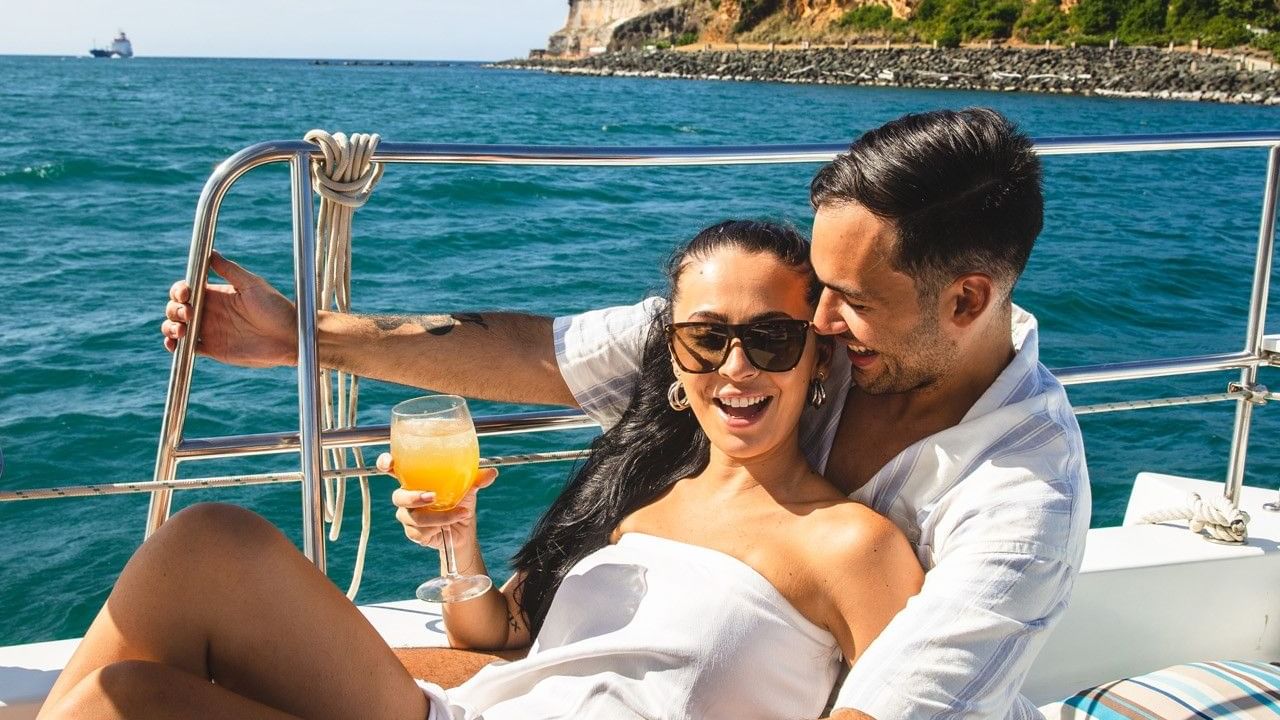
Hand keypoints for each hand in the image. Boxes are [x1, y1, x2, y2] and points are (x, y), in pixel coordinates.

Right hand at [161, 251, 297, 367]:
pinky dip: (175, 346)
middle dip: (174, 309)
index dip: (179, 290)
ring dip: (170, 327)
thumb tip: (210, 252)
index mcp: (216, 294)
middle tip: (189, 314)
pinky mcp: (212, 349)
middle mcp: (209, 311)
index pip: (186, 290)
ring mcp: (209, 331)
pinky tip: (175, 344)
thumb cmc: (276, 308)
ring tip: (182, 330)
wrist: (289, 337)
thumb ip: (230, 270)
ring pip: (177, 327)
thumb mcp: (253, 285)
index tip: (186, 293)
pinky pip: (186, 348)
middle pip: (176, 308)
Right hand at [380, 453, 497, 550]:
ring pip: (412, 517)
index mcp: (415, 478)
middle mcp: (407, 496)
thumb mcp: (469, 487)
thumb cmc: (461, 500)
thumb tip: (492, 473)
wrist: (464, 529)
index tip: (389, 463)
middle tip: (433, 497)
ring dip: (436, 517)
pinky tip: (446, 529)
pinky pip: (418, 532)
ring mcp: (408, 515)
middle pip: (398, 496)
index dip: (385, 464)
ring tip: (457, 515)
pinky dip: (436, 530)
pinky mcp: (413, 532)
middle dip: (413, 497)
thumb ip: (476, 478)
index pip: (392, 468)